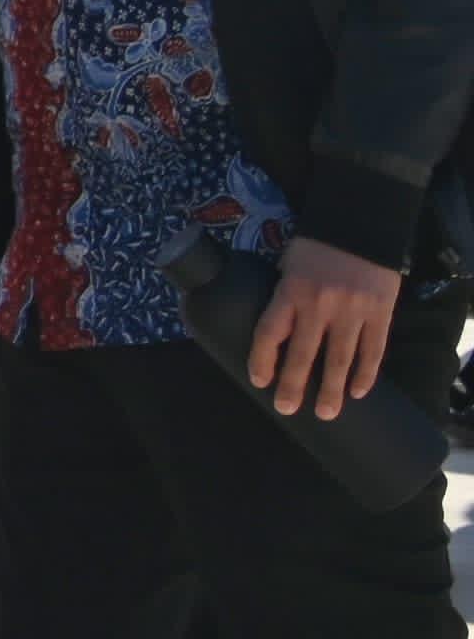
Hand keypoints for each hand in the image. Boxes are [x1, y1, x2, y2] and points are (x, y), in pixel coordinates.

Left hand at [245, 235, 400, 419]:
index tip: (259, 382)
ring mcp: (353, 311)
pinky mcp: (380, 313)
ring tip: (326, 413)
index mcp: (291, 291)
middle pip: (304, 353)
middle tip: (286, 409)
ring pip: (340, 359)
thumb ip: (284, 296)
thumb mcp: (287, 265)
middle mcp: (320, 305)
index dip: (262, 360)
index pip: (270, 332)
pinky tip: (358, 392)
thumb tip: (277, 331)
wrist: (361, 225)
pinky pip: (373, 350)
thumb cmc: (316, 248)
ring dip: (332, 389)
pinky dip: (366, 374)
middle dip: (293, 385)